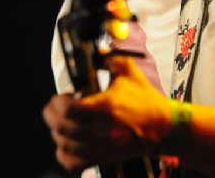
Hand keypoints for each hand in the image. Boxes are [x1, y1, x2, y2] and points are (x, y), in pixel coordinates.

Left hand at [42, 55, 170, 172]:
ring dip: (57, 133)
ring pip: (67, 147)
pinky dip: (64, 155)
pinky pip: (75, 164)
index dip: (58, 102)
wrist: (163, 127)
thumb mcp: (128, 71)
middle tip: (52, 107)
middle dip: (51, 116)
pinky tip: (65, 143)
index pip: (71, 109)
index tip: (61, 95)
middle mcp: (103, 129)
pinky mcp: (105, 158)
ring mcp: (103, 146)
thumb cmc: (144, 98)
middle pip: (64, 129)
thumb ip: (110, 58)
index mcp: (107, 106)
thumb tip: (95, 50)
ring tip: (60, 122)